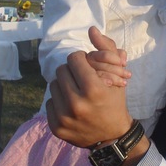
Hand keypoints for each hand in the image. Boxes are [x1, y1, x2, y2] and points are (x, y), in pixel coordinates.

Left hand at [46, 29, 132, 147]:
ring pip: (53, 85)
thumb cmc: (115, 100)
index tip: (86, 66)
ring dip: (64, 84)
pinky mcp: (56, 127)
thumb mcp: (116, 73)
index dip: (81, 59)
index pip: (74, 58)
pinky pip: (49, 102)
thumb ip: (106, 48)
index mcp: (93, 89)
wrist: (112, 136)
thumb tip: (91, 29)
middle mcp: (76, 104)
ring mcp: (64, 117)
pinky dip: (59, 101)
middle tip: (81, 78)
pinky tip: (70, 105)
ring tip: (75, 90)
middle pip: (61, 70)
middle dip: (72, 71)